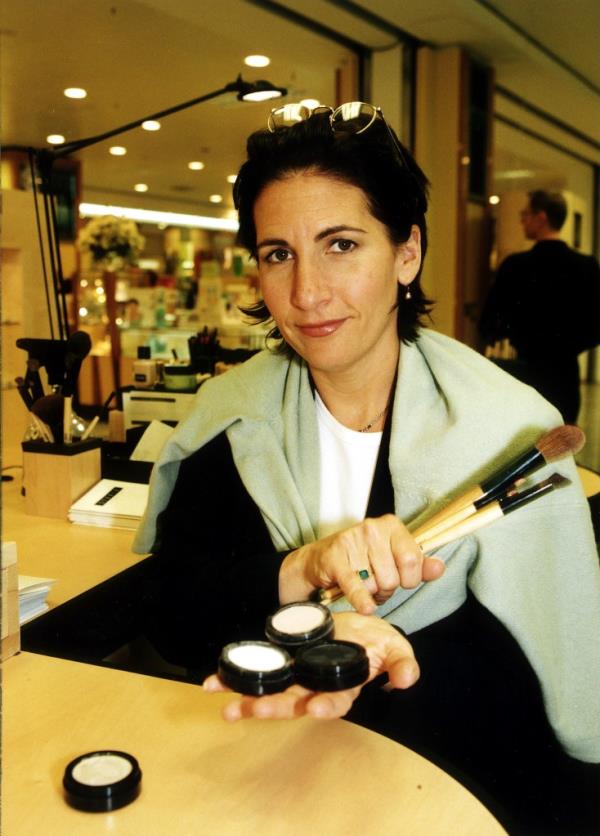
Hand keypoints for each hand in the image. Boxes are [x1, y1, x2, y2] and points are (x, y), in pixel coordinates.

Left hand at [203, 611, 418, 721]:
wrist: (358, 623)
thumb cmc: (378, 641)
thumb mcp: (396, 647)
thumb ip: (402, 663)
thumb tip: (408, 679)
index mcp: (343, 687)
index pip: (335, 701)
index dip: (326, 705)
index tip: (316, 707)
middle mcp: (315, 686)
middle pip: (294, 702)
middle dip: (272, 706)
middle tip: (250, 709)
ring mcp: (296, 674)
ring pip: (271, 690)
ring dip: (247, 697)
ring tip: (224, 701)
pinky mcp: (282, 659)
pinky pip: (259, 668)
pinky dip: (236, 675)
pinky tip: (215, 680)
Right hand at [278, 514, 444, 613]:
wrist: (320, 559)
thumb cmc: (362, 559)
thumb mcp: (393, 558)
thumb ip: (419, 565)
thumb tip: (439, 568)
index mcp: (391, 525)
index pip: (413, 559)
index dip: (410, 578)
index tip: (401, 578)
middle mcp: (372, 528)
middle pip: (395, 576)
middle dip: (389, 588)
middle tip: (378, 584)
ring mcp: (352, 541)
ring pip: (377, 584)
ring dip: (372, 593)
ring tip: (364, 585)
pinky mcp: (335, 557)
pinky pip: (356, 587)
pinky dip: (362, 600)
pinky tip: (365, 607)